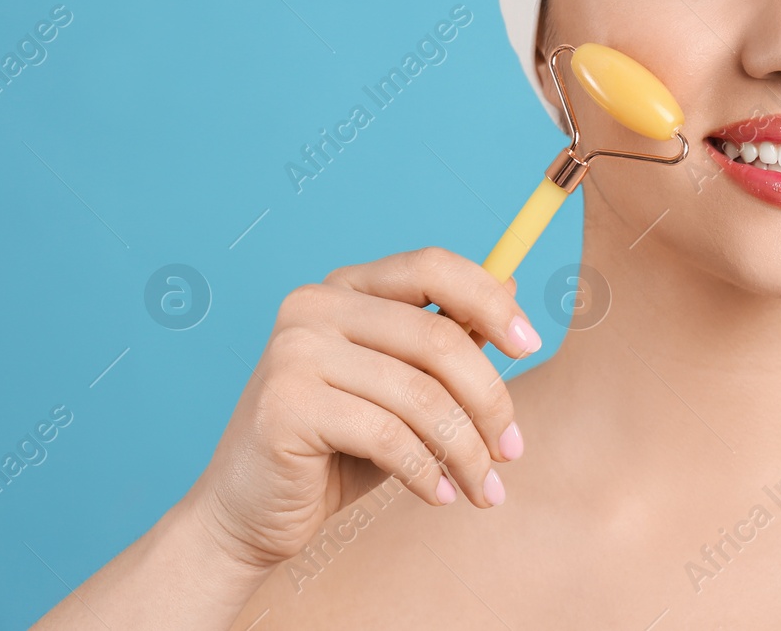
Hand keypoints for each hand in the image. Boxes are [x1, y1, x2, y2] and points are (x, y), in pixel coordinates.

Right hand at [181, 246, 541, 571]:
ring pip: (421, 395)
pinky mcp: (285, 406)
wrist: (250, 513)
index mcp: (348, 287)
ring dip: (466, 450)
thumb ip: (447, 337)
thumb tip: (510, 282)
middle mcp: (315, 306)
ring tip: (482, 488)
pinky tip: (439, 496)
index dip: (491, 300)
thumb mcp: (404, 388)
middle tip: (513, 451)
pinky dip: (426, 471)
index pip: (433, 266)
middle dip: (490, 400)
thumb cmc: (338, 448)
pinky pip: (388, 436)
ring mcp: (294, 352)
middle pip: (438, 337)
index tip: (531, 345)